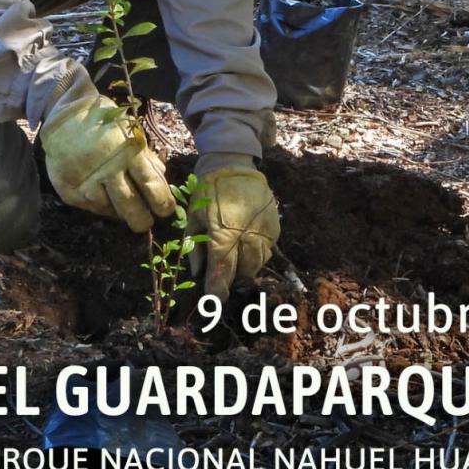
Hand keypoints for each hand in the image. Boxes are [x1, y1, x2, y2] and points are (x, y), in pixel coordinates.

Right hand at [39, 96, 173, 230]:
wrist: (63, 117)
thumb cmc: (103, 122)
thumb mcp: (130, 132)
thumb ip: (145, 156)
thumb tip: (160, 179)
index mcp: (128, 152)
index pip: (151, 185)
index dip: (162, 202)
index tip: (166, 211)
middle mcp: (107, 169)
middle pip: (131, 206)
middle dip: (142, 219)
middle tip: (147, 223)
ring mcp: (86, 182)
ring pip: (110, 210)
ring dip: (120, 212)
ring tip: (125, 210)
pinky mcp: (70, 191)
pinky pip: (91, 208)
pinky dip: (102, 207)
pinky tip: (106, 201)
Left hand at [187, 166, 279, 299]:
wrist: (233, 164)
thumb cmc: (208, 191)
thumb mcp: (194, 217)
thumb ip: (196, 247)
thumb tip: (198, 274)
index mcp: (223, 235)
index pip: (222, 272)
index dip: (217, 291)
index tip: (213, 304)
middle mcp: (247, 236)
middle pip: (243, 271)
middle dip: (232, 277)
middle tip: (223, 274)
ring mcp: (264, 231)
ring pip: (258, 263)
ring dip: (246, 267)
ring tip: (236, 260)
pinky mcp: (274, 226)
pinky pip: (267, 250)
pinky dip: (257, 253)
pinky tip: (247, 246)